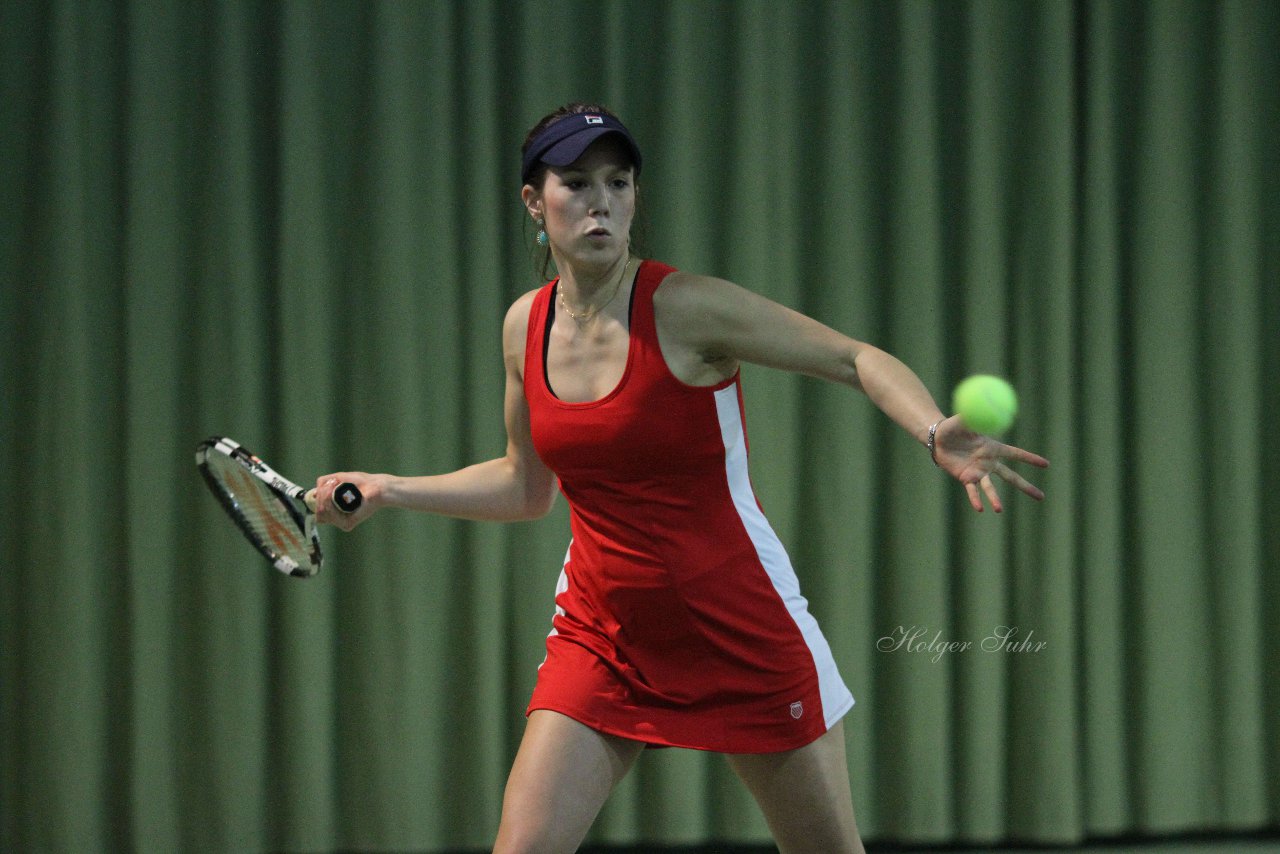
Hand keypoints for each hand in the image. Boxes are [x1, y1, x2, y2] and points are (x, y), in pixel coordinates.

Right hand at [314, 472, 382, 530]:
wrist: (376, 486)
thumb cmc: (360, 482)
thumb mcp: (338, 478)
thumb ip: (323, 484)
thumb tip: (313, 494)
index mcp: (335, 509)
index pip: (317, 510)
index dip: (317, 498)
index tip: (326, 486)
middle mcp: (337, 518)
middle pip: (318, 511)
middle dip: (321, 496)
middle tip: (332, 484)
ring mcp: (342, 522)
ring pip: (321, 513)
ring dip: (324, 497)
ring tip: (334, 486)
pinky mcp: (347, 524)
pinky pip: (330, 515)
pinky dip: (330, 502)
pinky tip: (336, 493)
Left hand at [932, 415, 1048, 512]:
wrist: (938, 439)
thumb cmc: (953, 426)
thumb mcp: (965, 419)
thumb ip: (974, 415)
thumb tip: (983, 406)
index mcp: (993, 448)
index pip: (1016, 454)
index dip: (1030, 459)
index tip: (1047, 464)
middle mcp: (989, 463)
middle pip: (1011, 477)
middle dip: (1026, 486)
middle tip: (1042, 497)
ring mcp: (978, 472)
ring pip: (990, 487)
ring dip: (995, 498)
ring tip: (1000, 509)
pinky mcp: (965, 477)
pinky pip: (972, 490)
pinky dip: (976, 499)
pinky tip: (980, 508)